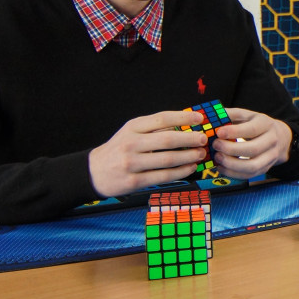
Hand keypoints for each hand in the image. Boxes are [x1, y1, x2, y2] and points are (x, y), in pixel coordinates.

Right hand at [89, 110, 209, 197]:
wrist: (94, 172)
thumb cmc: (120, 149)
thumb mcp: (131, 132)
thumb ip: (154, 128)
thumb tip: (186, 125)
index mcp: (132, 127)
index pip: (162, 118)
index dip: (183, 117)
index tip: (199, 118)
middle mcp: (131, 143)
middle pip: (167, 140)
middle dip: (190, 139)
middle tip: (203, 139)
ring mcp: (132, 163)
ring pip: (167, 159)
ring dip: (188, 156)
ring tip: (200, 154)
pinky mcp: (134, 181)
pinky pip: (163, 176)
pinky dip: (180, 172)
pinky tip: (190, 168)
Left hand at [210, 107, 293, 178]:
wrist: (281, 138)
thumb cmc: (257, 125)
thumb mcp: (247, 115)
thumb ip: (230, 114)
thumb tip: (210, 116)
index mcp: (266, 124)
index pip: (252, 129)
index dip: (234, 132)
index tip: (218, 133)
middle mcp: (272, 141)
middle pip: (253, 149)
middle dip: (231, 150)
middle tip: (215, 146)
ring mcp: (270, 157)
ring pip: (252, 166)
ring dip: (232, 165)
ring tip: (218, 158)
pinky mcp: (265, 168)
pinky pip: (249, 175)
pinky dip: (233, 174)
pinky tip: (222, 167)